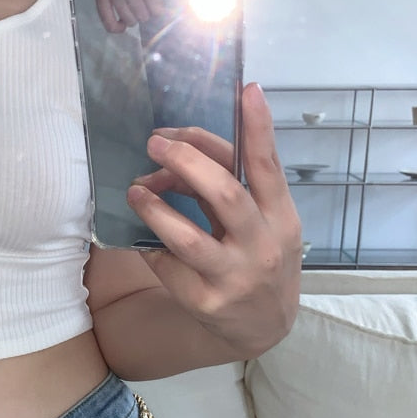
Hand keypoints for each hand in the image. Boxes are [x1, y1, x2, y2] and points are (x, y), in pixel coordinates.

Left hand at [126, 82, 300, 355]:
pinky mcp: (205, 302)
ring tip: (134, 189)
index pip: (268, 167)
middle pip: (225, 194)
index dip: (259, 128)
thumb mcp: (264, 223)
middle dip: (187, 161)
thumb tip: (181, 153)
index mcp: (281, 218)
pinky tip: (142, 235)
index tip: (248, 90)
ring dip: (156, 208)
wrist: (261, 328)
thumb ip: (232, 188)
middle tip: (155, 142)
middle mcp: (263, 246)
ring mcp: (235, 277)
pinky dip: (151, 244)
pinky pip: (167, 265)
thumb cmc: (259, 259)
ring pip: (190, 238)